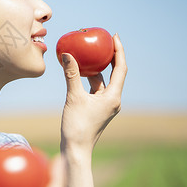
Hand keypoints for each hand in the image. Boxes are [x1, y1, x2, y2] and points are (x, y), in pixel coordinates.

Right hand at [60, 34, 126, 152]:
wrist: (76, 150)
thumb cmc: (77, 126)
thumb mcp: (73, 97)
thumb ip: (71, 75)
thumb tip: (66, 54)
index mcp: (113, 96)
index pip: (120, 68)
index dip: (119, 51)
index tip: (114, 36)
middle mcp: (113, 100)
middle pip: (115, 73)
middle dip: (110, 56)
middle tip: (103, 41)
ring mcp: (105, 105)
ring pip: (103, 81)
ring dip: (97, 67)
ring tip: (90, 52)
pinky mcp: (97, 108)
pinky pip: (95, 88)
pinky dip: (89, 78)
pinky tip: (80, 71)